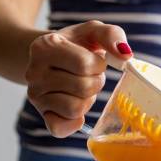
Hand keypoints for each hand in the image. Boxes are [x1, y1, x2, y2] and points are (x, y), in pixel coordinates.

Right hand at [25, 20, 132, 137]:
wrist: (51, 57)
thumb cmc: (77, 44)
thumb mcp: (92, 31)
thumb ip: (111, 35)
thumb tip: (125, 55)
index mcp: (44, 47)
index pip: (83, 64)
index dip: (97, 64)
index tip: (92, 60)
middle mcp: (34, 72)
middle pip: (83, 88)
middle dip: (95, 82)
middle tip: (88, 75)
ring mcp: (36, 95)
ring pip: (76, 108)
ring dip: (88, 99)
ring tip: (81, 88)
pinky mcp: (43, 115)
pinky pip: (61, 128)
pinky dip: (74, 123)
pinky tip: (76, 110)